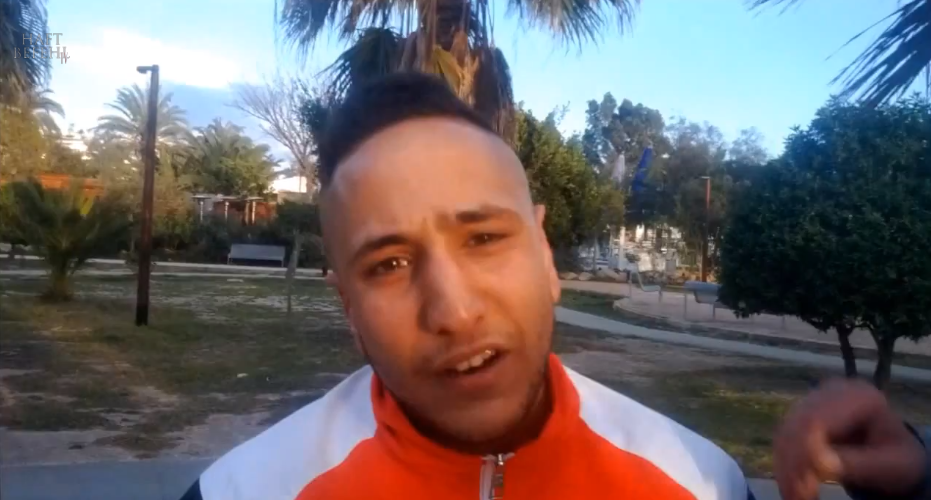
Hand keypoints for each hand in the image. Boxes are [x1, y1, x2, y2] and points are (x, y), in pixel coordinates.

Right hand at [773, 378, 926, 499]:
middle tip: (798, 497)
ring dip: (785, 466)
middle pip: (799, 423)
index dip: (807, 449)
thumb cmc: (897, 458)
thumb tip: (820, 465)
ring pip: (787, 431)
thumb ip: (858, 463)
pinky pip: (784, 438)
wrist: (892, 452)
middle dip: (794, 462)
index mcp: (861, 397)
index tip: (808, 484)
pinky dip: (784, 464)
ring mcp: (815, 400)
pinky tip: (790, 485)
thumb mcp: (889, 465)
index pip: (821, 418)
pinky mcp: (802, 413)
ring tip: (794, 496)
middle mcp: (833, 391)